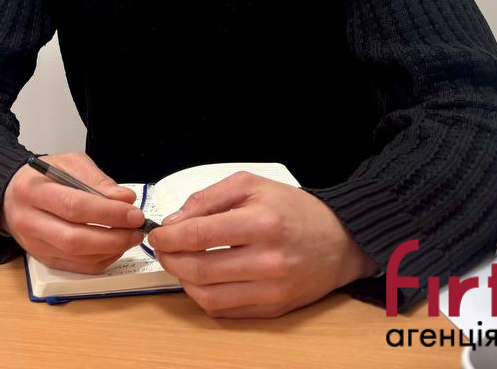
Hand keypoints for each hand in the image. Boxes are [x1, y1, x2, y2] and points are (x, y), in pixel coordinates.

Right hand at [0, 152, 145, 273]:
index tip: (133, 213)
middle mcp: (30, 222)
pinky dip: (102, 259)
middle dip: (113, 237)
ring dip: (111, 250)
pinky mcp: (44, 260)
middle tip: (137, 229)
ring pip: (78, 257)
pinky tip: (115, 246)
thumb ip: (97, 180)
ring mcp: (35, 245)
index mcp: (32, 191)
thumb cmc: (42, 177)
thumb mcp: (67, 164)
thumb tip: (125, 199)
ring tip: (131, 236)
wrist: (10, 196)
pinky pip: (78, 267)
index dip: (107, 213)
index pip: (73, 207)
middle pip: (75, 238)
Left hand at [148, 172, 376, 317]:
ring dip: (182, 281)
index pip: (198, 235)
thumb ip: (208, 199)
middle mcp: (268, 261)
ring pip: (208, 296)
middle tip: (162, 249)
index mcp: (261, 223)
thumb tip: (174, 222)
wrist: (340, 240)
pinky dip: (203, 296)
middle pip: (199, 270)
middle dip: (169, 259)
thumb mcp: (250, 186)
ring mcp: (272, 290)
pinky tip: (201, 279)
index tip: (157, 233)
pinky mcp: (274, 309)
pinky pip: (225, 311)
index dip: (168, 237)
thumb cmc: (292, 209)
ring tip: (179, 263)